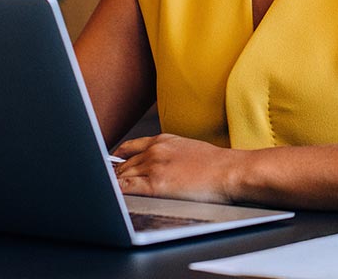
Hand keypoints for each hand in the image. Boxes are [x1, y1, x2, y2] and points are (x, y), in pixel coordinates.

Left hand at [112, 133, 243, 203]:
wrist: (229, 171)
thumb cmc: (216, 165)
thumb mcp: (188, 148)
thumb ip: (168, 153)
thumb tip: (156, 165)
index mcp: (162, 140)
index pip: (128, 148)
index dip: (116, 160)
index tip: (112, 167)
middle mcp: (154, 151)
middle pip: (121, 165)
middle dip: (113, 176)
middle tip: (107, 186)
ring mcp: (153, 167)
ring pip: (121, 176)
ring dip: (113, 185)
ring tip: (108, 194)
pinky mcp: (155, 185)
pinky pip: (126, 188)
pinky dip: (116, 192)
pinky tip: (113, 197)